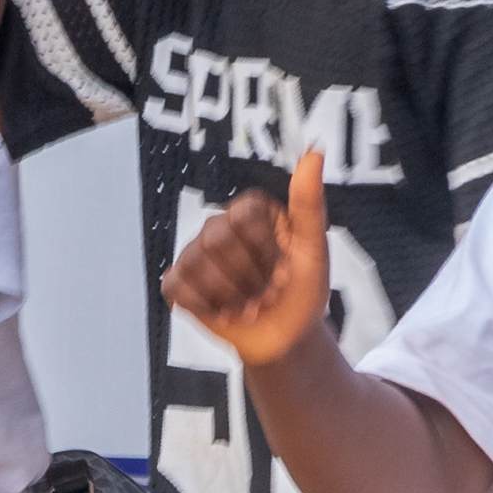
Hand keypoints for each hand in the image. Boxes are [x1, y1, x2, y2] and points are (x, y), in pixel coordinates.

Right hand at [165, 154, 336, 373]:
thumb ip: (309, 201)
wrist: (286, 340)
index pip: (244, 213)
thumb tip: (315, 151)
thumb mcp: (314, 248)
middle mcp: (219, 227)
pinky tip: (224, 312)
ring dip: (232, 296)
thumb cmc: (302, 292)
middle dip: (248, 277)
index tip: (284, 269)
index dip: (265, 249)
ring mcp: (195, 255)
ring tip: (249, 306)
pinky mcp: (179, 284)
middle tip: (267, 292)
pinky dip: (205, 306)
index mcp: (251, 212)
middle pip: (217, 238)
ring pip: (197, 265)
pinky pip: (177, 286)